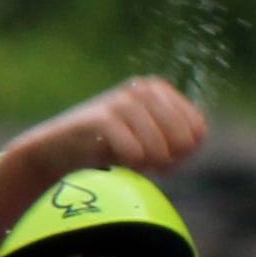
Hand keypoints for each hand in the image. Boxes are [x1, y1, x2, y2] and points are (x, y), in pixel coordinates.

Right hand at [15, 76, 207, 189]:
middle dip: (173, 158)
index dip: (188, 151)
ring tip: (140, 164)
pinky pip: (131, 148)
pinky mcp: (98, 118)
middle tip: (156, 168)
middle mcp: (141, 89)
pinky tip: (125, 163)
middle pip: (182, 135)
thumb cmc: (108, 145)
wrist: (58, 148)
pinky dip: (133, 161)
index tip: (169, 162)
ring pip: (158, 142)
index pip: (197, 126)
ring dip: (153, 161)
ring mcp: (119, 100)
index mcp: (157, 90)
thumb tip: (195, 142)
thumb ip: (176, 140)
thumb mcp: (148, 139)